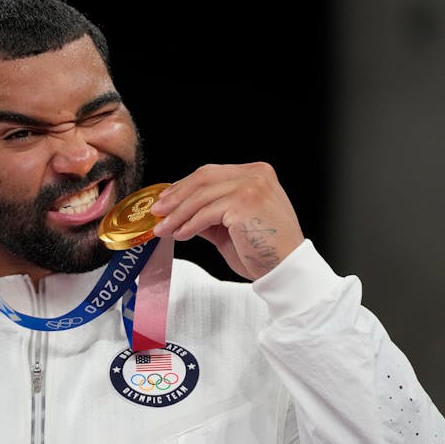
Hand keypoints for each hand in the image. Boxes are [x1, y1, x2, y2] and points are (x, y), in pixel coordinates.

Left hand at [150, 162, 304, 280]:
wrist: (286, 270)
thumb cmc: (264, 251)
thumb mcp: (231, 226)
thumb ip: (210, 214)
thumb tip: (179, 212)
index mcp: (256, 174)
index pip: (211, 173)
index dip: (184, 186)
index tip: (166, 199)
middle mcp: (256, 174)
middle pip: (203, 178)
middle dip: (176, 196)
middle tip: (158, 211)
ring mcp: (251, 186)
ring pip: (201, 196)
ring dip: (178, 214)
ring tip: (164, 228)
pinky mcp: (244, 203)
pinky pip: (206, 213)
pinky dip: (189, 224)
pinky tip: (179, 234)